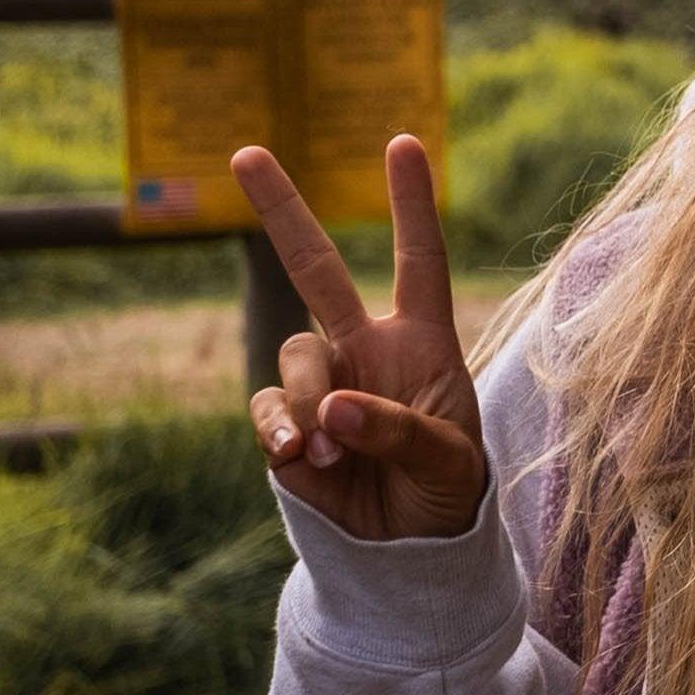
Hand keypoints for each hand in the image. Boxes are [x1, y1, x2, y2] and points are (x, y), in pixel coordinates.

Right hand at [236, 133, 488, 541]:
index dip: (411, 205)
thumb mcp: (448, 462)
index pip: (418, 261)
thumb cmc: (447, 492)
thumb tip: (331, 410)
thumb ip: (397, 428)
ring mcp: (322, 384)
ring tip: (331, 451)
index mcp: (422, 343)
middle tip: (246, 153)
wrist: (411, 551)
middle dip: (282, 210)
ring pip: (293, 356)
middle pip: (316, 267)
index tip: (402, 143)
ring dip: (306, 399)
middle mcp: (366, 349)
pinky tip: (298, 458)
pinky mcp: (286, 426)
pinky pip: (267, 409)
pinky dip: (278, 430)